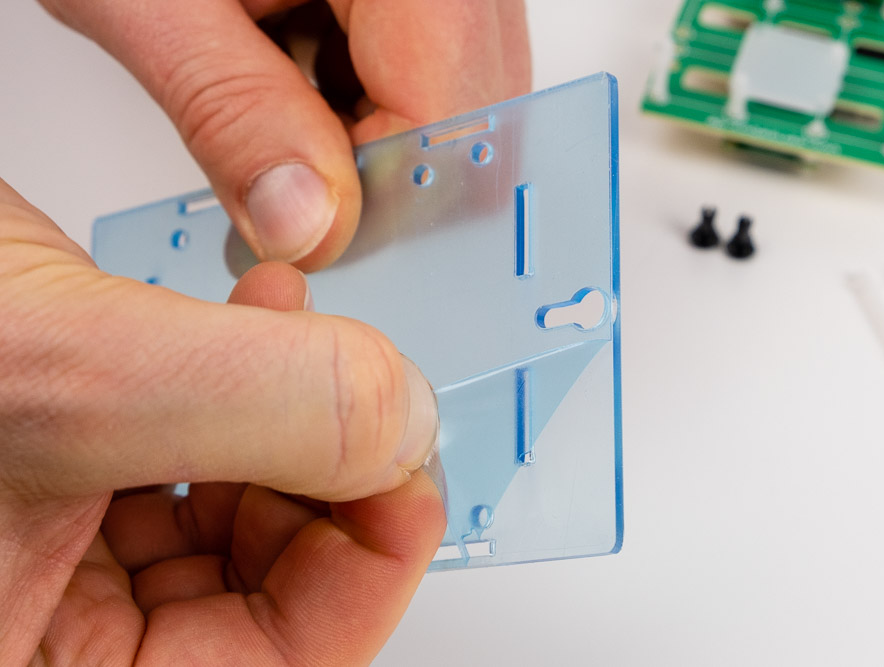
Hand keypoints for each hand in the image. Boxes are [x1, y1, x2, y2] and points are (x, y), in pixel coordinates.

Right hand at [0, 179, 443, 663]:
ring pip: (236, 518)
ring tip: (305, 336)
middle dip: (331, 480)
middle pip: (262, 595)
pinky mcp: (57, 479)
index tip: (410, 471)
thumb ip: (257, 407)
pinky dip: (244, 387)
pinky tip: (261, 317)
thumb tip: (400, 425)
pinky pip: (191, 458)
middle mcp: (41, 628)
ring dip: (295, 421)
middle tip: (373, 399)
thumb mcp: (61, 373)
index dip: (366, 573)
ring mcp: (48, 559)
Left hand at [39, 0, 530, 270]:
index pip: (450, 110)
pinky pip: (433, 66)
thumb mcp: (152, 1)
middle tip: (287, 169)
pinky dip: (361, 94)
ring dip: (368, 131)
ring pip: (459, 97)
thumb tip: (306, 229)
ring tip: (276, 88)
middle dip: (380, 165)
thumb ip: (231, 114)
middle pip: (473, 110)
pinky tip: (293, 65)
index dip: (385, 194)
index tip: (312, 232)